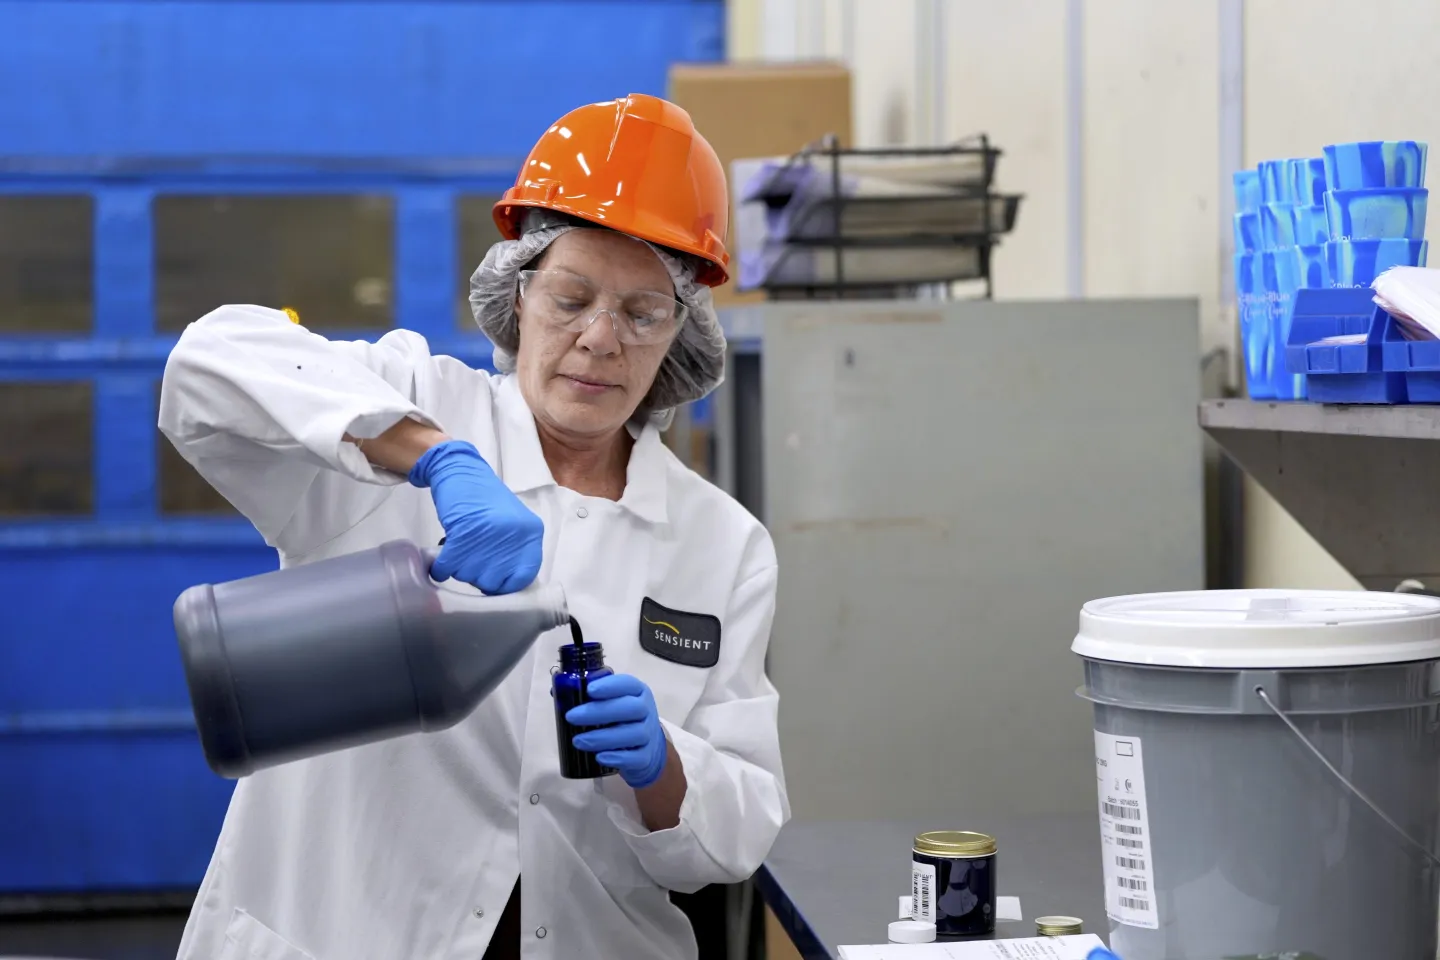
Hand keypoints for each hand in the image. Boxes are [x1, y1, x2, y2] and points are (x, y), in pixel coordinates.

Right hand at [408, 439, 543, 594]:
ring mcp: (489, 534)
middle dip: (478, 577)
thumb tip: (503, 587)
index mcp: (530, 535)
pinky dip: (441, 568)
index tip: (492, 582)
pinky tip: (441, 561)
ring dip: (459, 569)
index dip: (504, 585)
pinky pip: (449, 567)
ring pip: (469, 576)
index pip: (523, 578)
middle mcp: (514, 536)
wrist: (462, 471)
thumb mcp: (512, 525)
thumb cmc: (485, 501)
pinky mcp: (463, 532)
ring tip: (460, 550)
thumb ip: (514, 553)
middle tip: (471, 559)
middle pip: (493, 582)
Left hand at [566, 674, 667, 788]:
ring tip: (578, 741)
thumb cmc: (622, 720)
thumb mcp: (612, 703)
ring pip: (632, 734)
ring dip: (603, 737)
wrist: (647, 747)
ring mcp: (649, 734)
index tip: (589, 690)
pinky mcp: (646, 756)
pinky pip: (636, 757)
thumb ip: (589, 697)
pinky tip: (599, 757)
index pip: (627, 684)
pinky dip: (618, 758)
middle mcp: (646, 710)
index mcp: (637, 692)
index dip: (610, 686)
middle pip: (630, 708)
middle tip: (571, 717)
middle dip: (598, 712)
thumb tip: (556, 693)